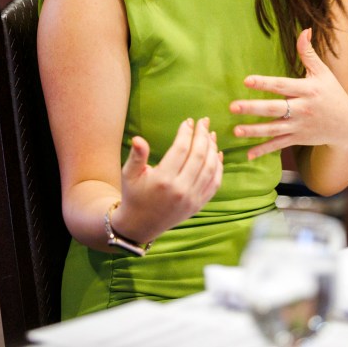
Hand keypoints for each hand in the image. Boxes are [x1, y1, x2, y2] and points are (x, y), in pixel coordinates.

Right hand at [114, 118, 223, 244]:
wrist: (141, 225)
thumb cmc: (134, 195)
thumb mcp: (129, 174)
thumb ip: (136, 156)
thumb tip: (138, 139)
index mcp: (163, 180)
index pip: (181, 149)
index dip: (186, 133)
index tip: (189, 121)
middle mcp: (181, 190)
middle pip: (199, 156)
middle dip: (203, 135)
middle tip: (204, 121)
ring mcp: (192, 199)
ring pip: (210, 168)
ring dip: (213, 148)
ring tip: (210, 134)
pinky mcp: (199, 205)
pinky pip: (215, 183)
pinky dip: (219, 167)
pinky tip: (217, 153)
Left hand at [230, 28, 347, 160]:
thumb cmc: (332, 94)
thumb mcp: (323, 73)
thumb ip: (309, 54)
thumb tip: (303, 30)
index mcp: (307, 90)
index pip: (282, 85)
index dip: (265, 83)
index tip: (247, 80)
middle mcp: (302, 109)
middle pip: (274, 109)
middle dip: (253, 109)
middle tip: (233, 107)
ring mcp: (299, 126)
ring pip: (274, 130)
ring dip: (254, 131)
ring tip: (235, 131)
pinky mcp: (298, 139)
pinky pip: (278, 146)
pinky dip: (263, 150)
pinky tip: (248, 154)